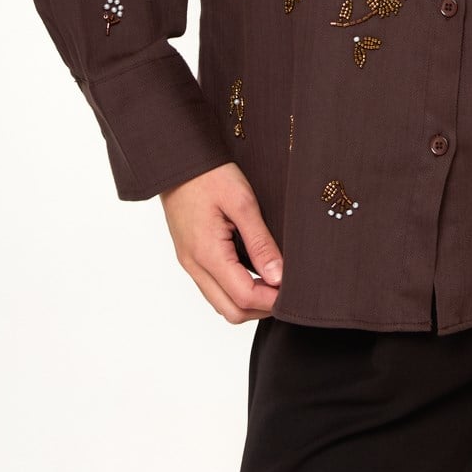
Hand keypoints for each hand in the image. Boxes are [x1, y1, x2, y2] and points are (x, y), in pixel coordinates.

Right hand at [159, 162, 284, 323]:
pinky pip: (213, 287)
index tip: (294, 290)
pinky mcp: (189, 256)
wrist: (178, 161)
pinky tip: (254, 272)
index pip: (243, 297)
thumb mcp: (242, 203)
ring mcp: (189, 262)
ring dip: (247, 301)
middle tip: (286, 290)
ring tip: (273, 281)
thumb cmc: (209, 175)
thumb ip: (260, 242)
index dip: (271, 300)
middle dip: (261, 308)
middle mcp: (194, 265)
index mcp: (206, 253)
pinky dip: (235, 289)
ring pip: (220, 302)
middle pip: (230, 311)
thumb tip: (278, 276)